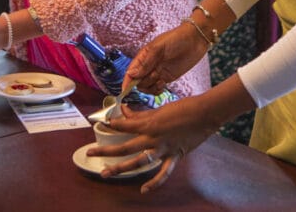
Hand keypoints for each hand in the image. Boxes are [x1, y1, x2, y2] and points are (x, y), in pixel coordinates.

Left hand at [87, 97, 220, 192]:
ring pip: (138, 162)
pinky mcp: (174, 156)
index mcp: (150, 123)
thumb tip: (127, 113)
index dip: (110, 125)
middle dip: (106, 150)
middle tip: (89, 153)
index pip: (124, 126)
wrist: (205, 113)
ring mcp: (163, 149)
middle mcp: (153, 138)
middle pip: (125, 147)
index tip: (99, 125)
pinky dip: (154, 183)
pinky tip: (143, 190)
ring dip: (121, 168)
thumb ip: (143, 114)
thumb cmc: (183, 107)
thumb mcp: (160, 109)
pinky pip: (163, 173)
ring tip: (106, 173)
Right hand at [124, 24, 208, 95]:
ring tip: (161, 81)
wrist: (196, 39)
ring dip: (151, 87)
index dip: (127, 81)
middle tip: (155, 75)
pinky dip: (157, 90)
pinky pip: (157, 88)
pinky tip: (163, 85)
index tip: (125, 91)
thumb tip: (131, 74)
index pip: (131, 71)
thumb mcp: (159, 48)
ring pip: (147, 87)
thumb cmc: (176, 38)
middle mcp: (149, 65)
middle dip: (143, 83)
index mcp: (144, 56)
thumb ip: (146, 62)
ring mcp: (157, 72)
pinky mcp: (167, 77)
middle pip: (138, 81)